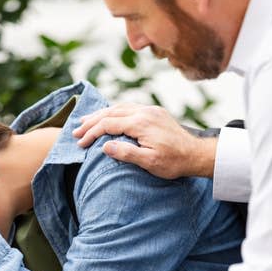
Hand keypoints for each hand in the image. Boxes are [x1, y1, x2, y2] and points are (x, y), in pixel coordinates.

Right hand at [73, 103, 216, 178]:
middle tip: (75, 131)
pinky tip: (108, 116)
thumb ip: (127, 153)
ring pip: (119, 107)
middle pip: (110, 112)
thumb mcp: (150, 163)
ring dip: (101, 114)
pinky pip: (129, 107)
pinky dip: (114, 111)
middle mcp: (144, 112)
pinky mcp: (154, 113)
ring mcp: (150, 110)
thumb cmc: (174, 162)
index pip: (108, 124)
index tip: (80, 143)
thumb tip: (105, 146)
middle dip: (91, 121)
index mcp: (141, 123)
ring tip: (86, 121)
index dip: (92, 133)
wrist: (196, 154)